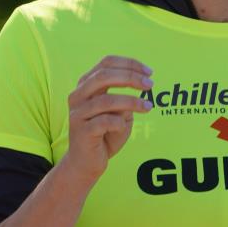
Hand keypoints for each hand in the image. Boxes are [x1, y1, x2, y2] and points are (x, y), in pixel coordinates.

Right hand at [64, 55, 152, 187]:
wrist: (86, 163)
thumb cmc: (105, 134)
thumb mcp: (118, 112)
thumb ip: (125, 97)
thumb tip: (141, 83)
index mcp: (85, 85)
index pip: (106, 63)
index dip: (129, 64)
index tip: (149, 72)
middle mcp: (78, 96)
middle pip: (104, 76)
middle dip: (131, 77)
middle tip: (150, 85)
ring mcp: (77, 113)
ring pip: (107, 100)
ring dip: (132, 101)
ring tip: (148, 107)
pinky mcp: (81, 131)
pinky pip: (105, 122)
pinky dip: (119, 122)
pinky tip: (124, 127)